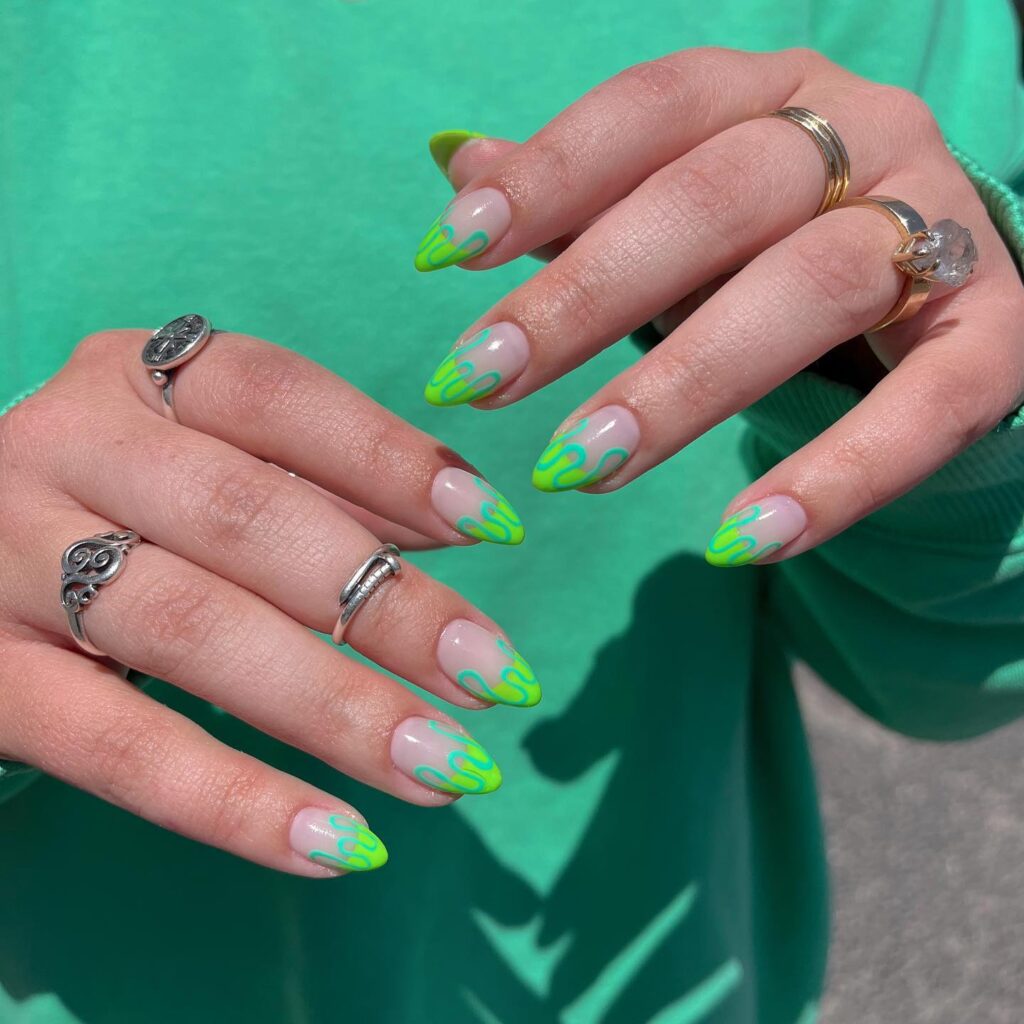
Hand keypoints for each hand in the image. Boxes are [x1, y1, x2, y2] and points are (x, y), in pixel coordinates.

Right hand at [0, 328, 538, 875]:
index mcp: (135, 374)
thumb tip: (459, 524)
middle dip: (388, 607)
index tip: (496, 527)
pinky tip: (339, 844)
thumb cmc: (121, 504)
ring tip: (447, 768)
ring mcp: (6, 558)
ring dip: (338, 708)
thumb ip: (319, 486)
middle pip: (249, 519)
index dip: (394, 460)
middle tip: (496, 677)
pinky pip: (115, 745)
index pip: (280, 397)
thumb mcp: (205, 461)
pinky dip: (235, 801)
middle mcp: (65, 445)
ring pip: (193, 630)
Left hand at [415, 47, 1023, 565]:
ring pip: (812, 290)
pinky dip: (836, 476)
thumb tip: (459, 164)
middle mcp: (864, 138)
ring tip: (578, 467)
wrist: (927, 304)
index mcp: (771, 94)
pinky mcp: (996, 338)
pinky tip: (739, 541)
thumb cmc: (767, 253)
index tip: (446, 255)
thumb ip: (578, 193)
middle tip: (480, 383)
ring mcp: (944, 231)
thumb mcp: (674, 209)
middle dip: (588, 296)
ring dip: (683, 386)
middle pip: (718, 200)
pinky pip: (927, 406)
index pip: (651, 109)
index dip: (548, 176)